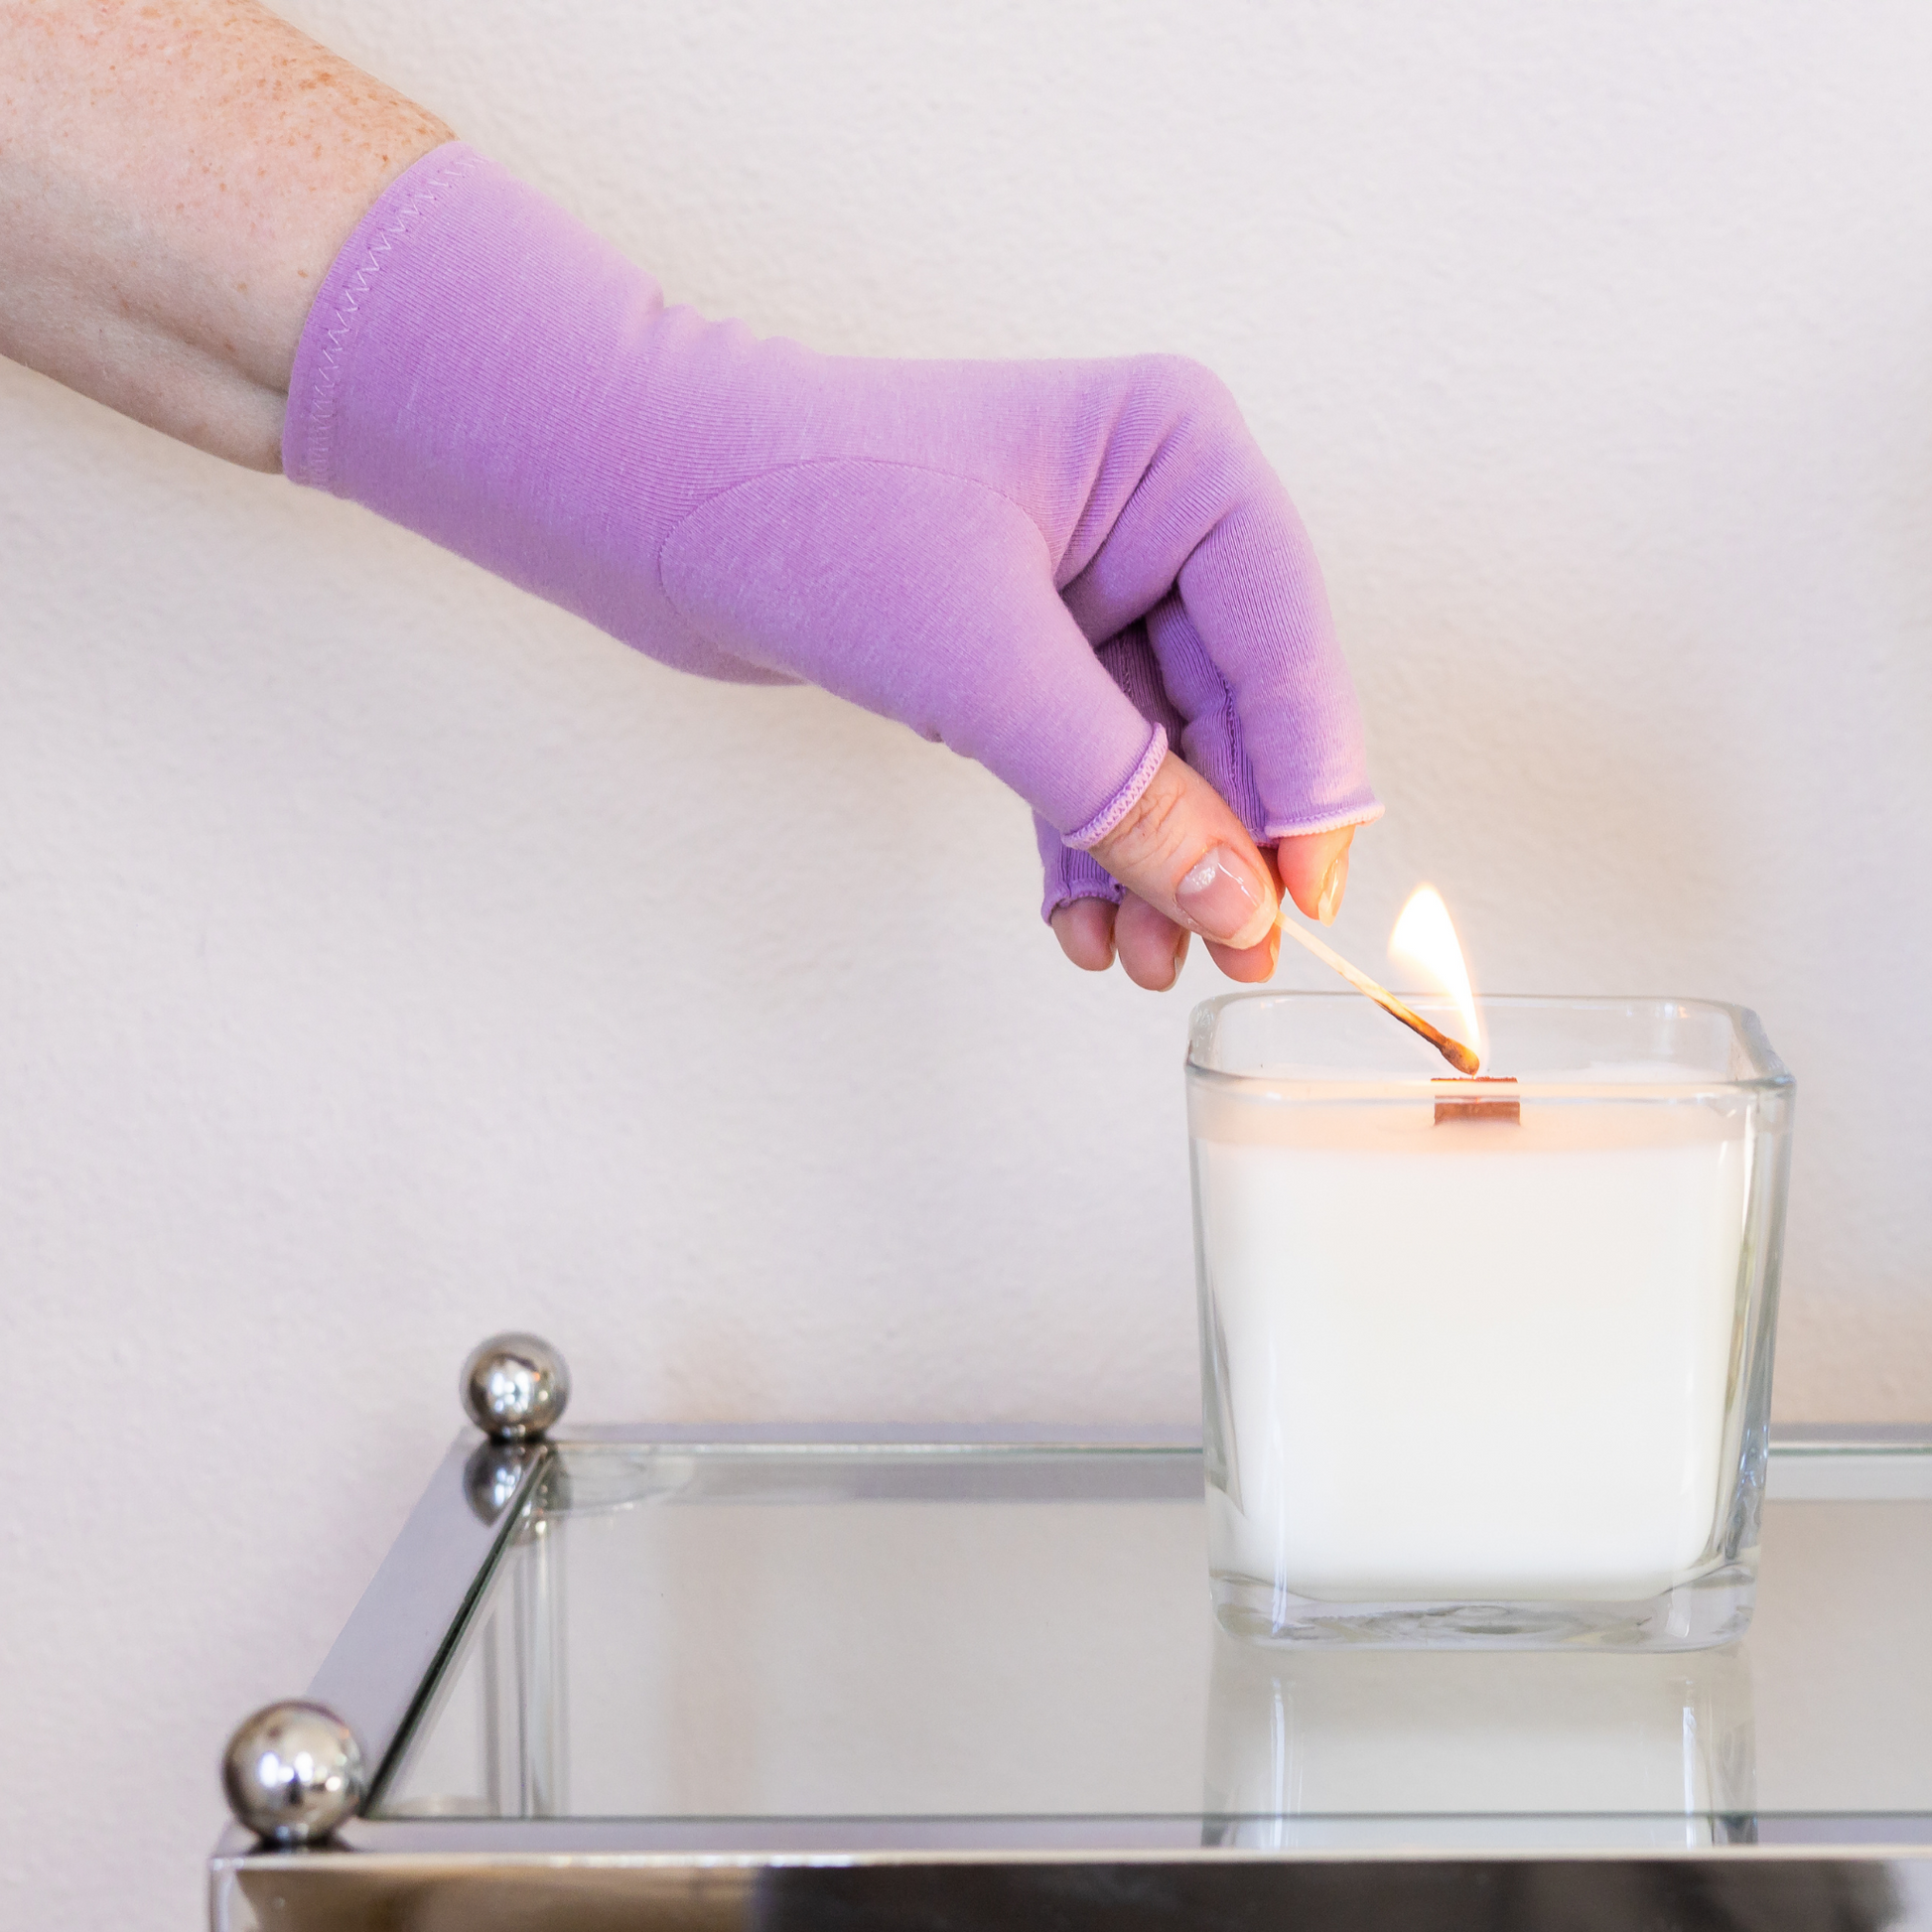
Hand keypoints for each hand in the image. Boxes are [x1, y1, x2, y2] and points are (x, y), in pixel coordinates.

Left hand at [282, 147, 1381, 967]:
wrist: (649, 502)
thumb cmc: (806, 513)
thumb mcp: (984, 664)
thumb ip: (1120, 789)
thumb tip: (1231, 903)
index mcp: (1177, 456)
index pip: (1283, 638)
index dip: (1306, 780)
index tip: (1305, 897)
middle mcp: (1151, 511)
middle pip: (1232, 709)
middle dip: (1220, 841)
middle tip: (1226, 958)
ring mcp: (1087, 583)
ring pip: (1158, 752)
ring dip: (1152, 865)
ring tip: (1137, 967)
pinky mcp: (1024, 648)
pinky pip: (1085, 765)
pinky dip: (1083, 848)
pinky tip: (1082, 930)